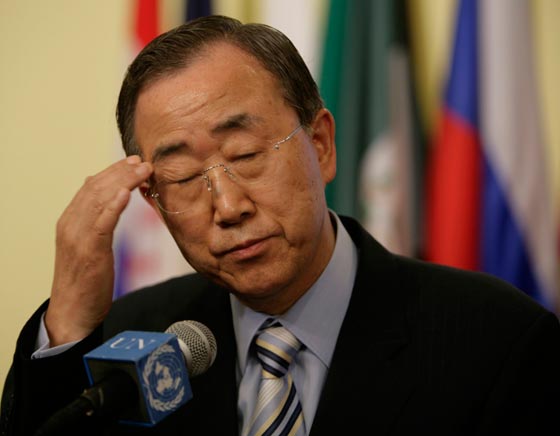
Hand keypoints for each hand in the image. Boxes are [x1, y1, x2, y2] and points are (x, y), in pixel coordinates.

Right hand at [44, 155, 152, 345]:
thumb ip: (95, 222)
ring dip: (122, 182)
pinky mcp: (89, 252)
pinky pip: (101, 224)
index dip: (113, 171)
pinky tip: (126, 193)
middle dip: (121, 172)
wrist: (71, 312)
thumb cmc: (84, 280)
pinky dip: (113, 206)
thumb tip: (107, 197)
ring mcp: (77, 237)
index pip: (91, 186)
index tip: (133, 161)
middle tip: (143, 162)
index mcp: (70, 221)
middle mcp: (70, 224)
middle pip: (96, 188)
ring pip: (99, 200)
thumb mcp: (88, 246)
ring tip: (142, 170)